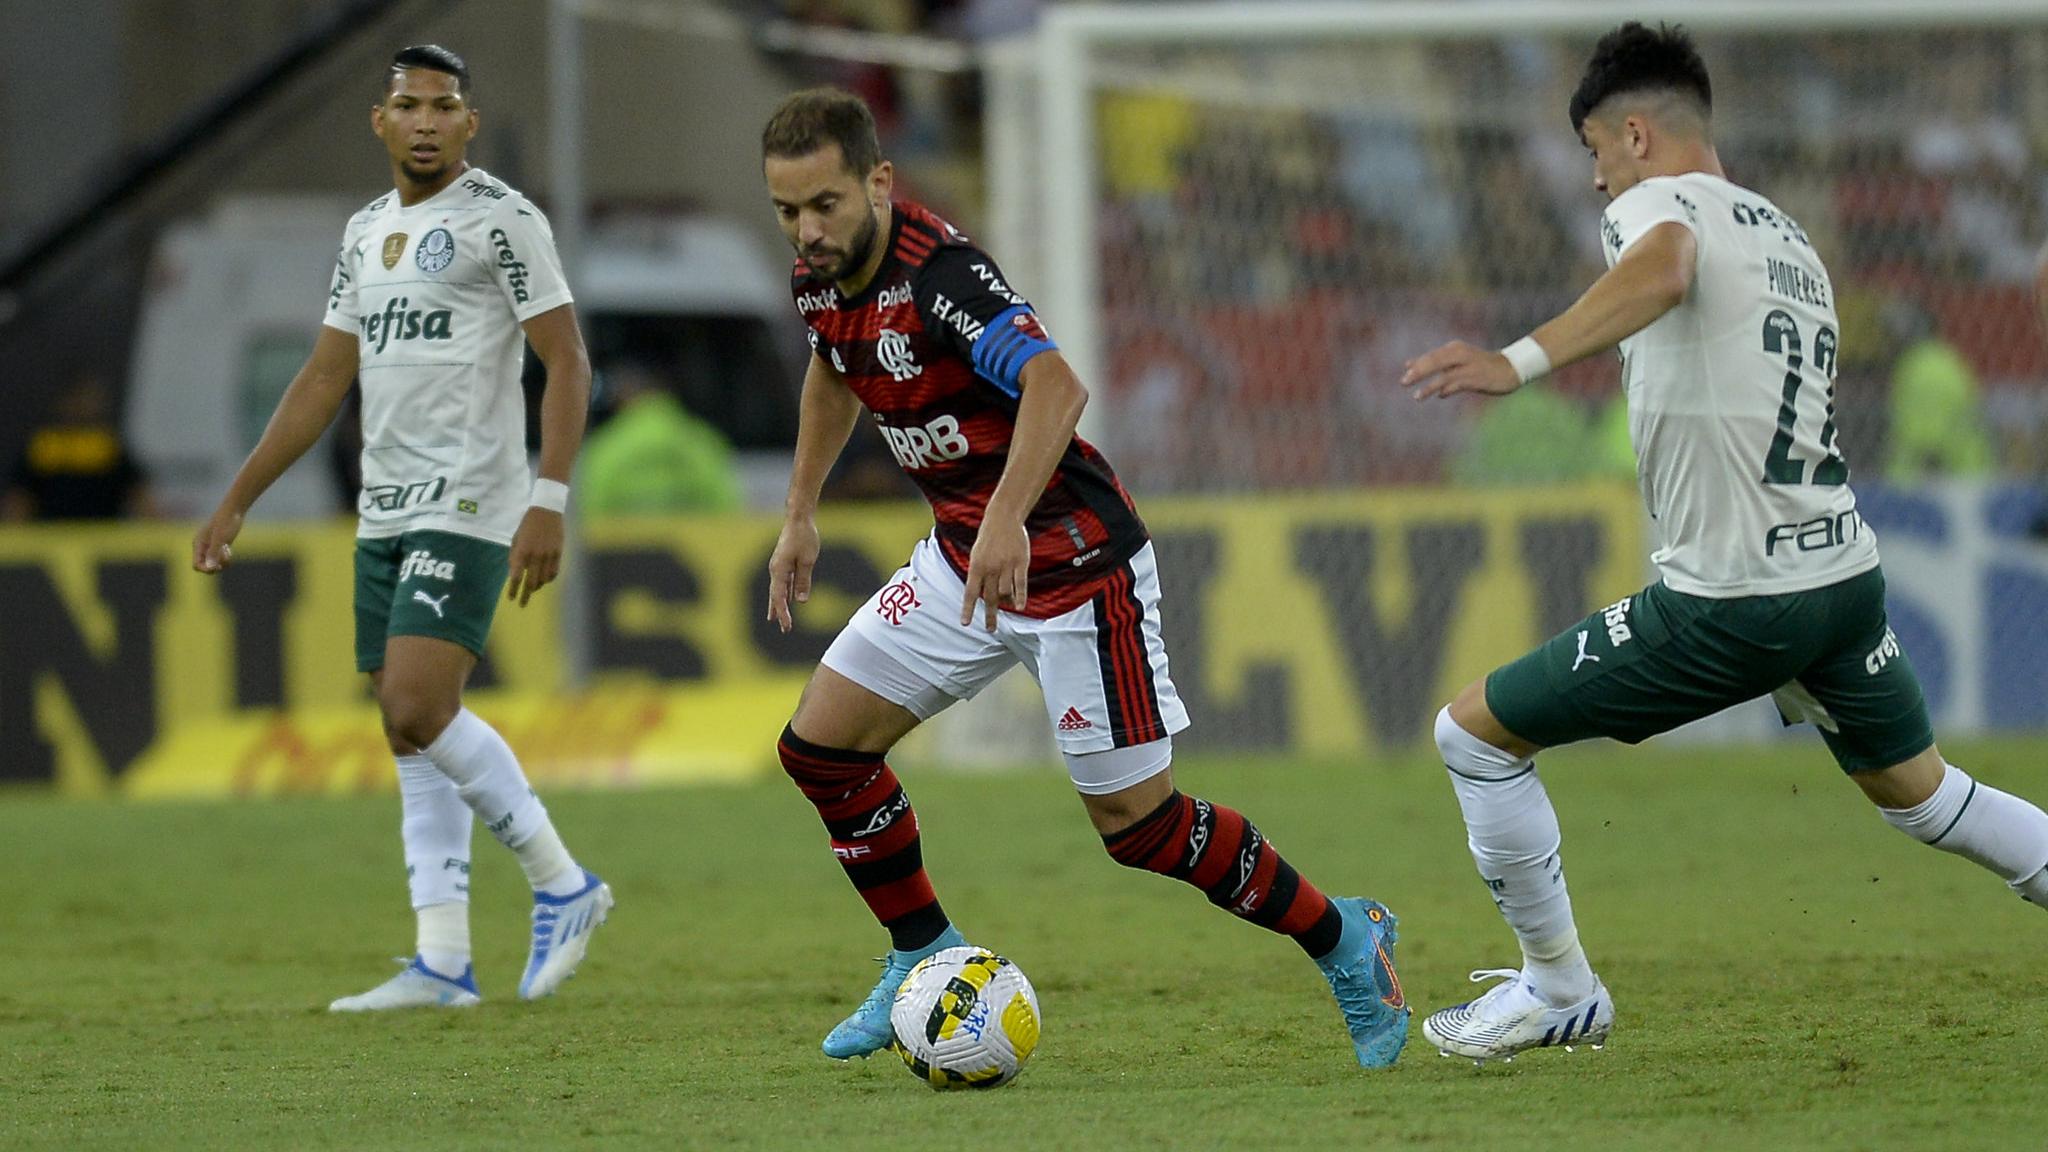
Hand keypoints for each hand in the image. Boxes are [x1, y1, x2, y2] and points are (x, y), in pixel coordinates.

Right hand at [191, 505, 244, 573]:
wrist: (234, 510)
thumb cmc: (226, 522)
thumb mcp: (220, 538)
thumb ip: (214, 552)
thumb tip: (210, 566)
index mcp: (198, 544)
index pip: (196, 564)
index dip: (206, 569)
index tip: (218, 567)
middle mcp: (202, 547)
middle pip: (205, 566)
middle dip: (215, 566)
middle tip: (225, 558)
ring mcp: (211, 547)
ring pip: (214, 563)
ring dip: (222, 562)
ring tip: (227, 551)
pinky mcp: (220, 546)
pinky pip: (220, 559)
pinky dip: (225, 558)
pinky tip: (229, 549)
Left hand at [506, 507, 563, 606]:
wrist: (546, 511)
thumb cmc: (527, 525)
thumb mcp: (516, 539)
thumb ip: (515, 556)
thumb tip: (515, 573)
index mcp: (522, 551)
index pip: (516, 576)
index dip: (513, 589)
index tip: (511, 598)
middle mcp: (535, 556)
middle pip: (530, 582)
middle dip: (525, 595)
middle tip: (522, 603)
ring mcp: (548, 555)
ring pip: (543, 579)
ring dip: (537, 587)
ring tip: (532, 589)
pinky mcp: (558, 553)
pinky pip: (554, 572)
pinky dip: (548, 579)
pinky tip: (545, 580)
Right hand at [767, 515, 820, 633]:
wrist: (798, 519)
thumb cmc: (804, 537)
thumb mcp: (807, 560)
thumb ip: (803, 580)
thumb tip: (801, 601)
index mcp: (779, 570)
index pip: (779, 597)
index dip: (783, 613)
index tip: (787, 626)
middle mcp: (776, 570)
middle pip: (776, 596)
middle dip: (779, 612)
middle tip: (783, 629)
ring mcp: (779, 566)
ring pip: (778, 590)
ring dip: (779, 604)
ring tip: (777, 618)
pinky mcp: (785, 563)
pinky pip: (784, 582)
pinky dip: (785, 593)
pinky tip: (788, 600)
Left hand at [960, 518, 1028, 631]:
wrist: (1003, 518)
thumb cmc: (989, 538)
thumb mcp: (976, 555)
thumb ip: (978, 575)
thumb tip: (980, 595)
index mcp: (976, 566)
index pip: (970, 592)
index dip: (967, 609)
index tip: (965, 623)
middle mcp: (990, 568)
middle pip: (989, 597)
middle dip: (989, 615)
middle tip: (990, 629)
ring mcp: (1006, 565)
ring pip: (1005, 592)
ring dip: (1006, 604)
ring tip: (1008, 608)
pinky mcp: (1021, 562)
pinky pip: (1020, 584)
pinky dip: (1020, 597)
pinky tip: (1020, 607)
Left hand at [1401, 341, 1522, 400]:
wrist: (1510, 368)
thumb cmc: (1479, 365)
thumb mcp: (1456, 360)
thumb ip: (1434, 362)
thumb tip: (1407, 365)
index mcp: (1454, 348)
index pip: (1432, 356)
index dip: (1417, 364)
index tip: (1405, 371)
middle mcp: (1461, 355)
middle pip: (1435, 361)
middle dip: (1418, 372)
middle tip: (1403, 382)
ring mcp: (1469, 366)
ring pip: (1445, 374)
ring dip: (1429, 386)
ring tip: (1416, 396)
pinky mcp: (1476, 378)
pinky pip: (1458, 384)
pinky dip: (1447, 390)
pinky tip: (1440, 395)